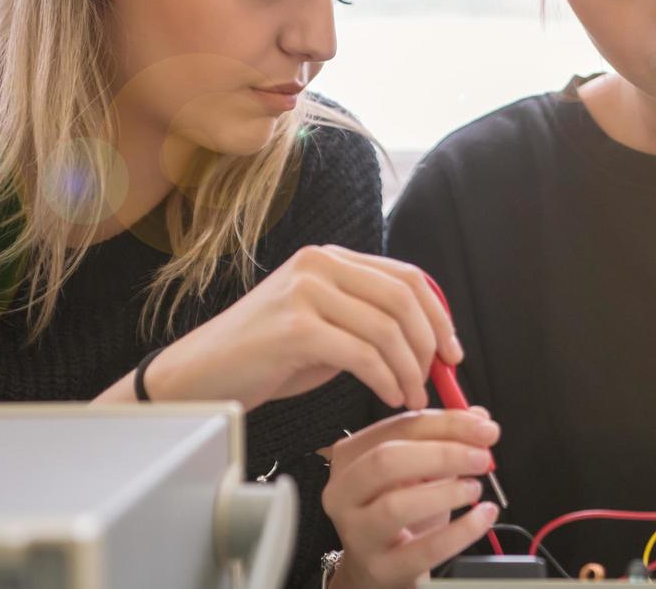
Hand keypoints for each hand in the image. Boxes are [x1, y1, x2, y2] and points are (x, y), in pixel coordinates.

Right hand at [146, 245, 462, 410]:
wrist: (203, 374)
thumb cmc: (266, 356)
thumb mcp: (323, 325)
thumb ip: (365, 319)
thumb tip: (427, 341)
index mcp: (330, 258)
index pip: (406, 276)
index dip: (438, 315)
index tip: (452, 351)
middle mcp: (319, 264)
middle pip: (403, 298)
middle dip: (429, 344)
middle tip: (435, 379)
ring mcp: (306, 292)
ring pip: (386, 329)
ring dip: (408, 370)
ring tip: (410, 396)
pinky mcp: (296, 328)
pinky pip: (362, 354)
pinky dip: (385, 379)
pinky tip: (387, 397)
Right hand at [324, 408, 501, 588]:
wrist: (377, 566)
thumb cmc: (399, 508)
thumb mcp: (418, 469)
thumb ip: (445, 439)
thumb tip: (479, 419)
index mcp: (351, 455)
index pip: (398, 427)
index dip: (446, 423)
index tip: (483, 426)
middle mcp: (344, 492)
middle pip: (388, 460)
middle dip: (442, 454)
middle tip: (481, 457)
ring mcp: (358, 532)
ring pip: (397, 505)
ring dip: (446, 492)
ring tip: (474, 488)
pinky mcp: (380, 567)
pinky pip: (424, 549)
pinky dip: (462, 531)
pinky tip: (483, 516)